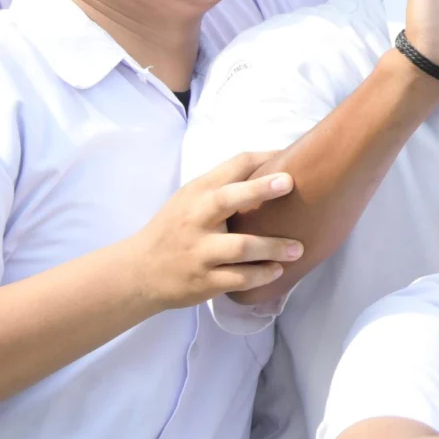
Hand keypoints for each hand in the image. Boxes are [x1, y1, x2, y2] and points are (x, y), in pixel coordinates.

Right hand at [116, 152, 303, 309]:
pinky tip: (278, 271)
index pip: (232, 166)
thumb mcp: (191, 199)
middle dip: (260, 189)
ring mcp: (199, 252)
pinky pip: (238, 278)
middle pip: (228, 199)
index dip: (264, 159)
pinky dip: (261, 275)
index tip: (294, 157)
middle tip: (290, 183)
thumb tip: (276, 166)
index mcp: (197, 193)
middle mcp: (196, 219)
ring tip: (299, 248)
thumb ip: (224, 185)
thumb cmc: (176, 228)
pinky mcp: (203, 281)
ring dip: (273, 247)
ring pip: (241, 247)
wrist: (139, 272)